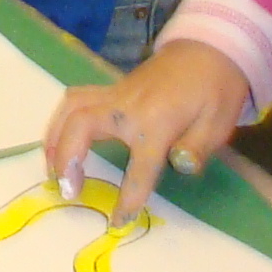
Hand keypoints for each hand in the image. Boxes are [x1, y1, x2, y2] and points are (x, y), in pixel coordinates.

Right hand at [43, 39, 252, 220]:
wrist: (209, 49)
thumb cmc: (217, 90)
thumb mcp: (219, 121)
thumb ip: (198, 147)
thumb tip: (180, 166)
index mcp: (158, 121)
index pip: (138, 168)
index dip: (128, 198)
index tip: (118, 222)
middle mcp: (128, 105)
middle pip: (82, 126)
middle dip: (66, 159)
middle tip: (67, 190)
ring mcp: (116, 93)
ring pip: (71, 109)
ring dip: (55, 139)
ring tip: (53, 170)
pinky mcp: (111, 89)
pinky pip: (75, 100)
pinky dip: (61, 120)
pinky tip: (59, 140)